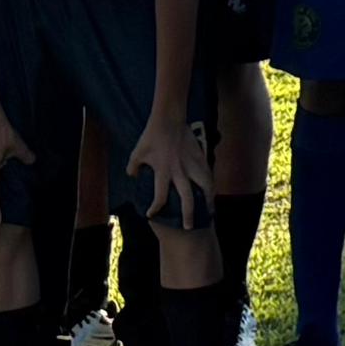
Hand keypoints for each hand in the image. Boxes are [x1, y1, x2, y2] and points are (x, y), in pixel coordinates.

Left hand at [131, 117, 215, 232]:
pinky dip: (211, 185)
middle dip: (189, 214)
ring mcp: (192, 164)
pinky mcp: (200, 157)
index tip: (152, 215)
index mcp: (163, 171)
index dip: (155, 208)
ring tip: (209, 212)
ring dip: (207, 201)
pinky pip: (208, 174)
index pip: (160, 196)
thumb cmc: (151, 136)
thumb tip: (132, 177)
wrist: (169, 118)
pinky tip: (212, 192)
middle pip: (188, 198)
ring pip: (205, 186)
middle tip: (189, 227)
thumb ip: (134, 168)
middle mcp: (179, 171)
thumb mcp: (137, 153)